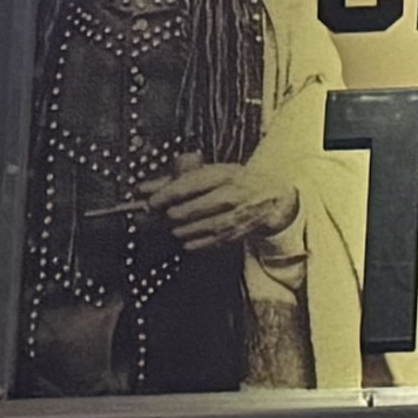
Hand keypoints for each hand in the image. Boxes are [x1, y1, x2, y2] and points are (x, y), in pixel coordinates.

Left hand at [139, 155, 303, 255]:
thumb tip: (145, 188)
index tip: (151, 201)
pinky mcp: (228, 238)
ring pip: (186, 230)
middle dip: (167, 214)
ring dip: (175, 228)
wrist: (272, 201)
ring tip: (178, 222)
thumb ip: (177, 178)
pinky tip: (189, 232)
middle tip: (164, 212)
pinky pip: (195, 245)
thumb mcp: (213, 171)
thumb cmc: (239, 183)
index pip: (185, 187)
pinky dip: (186, 240)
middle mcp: (228, 197)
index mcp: (223, 175)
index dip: (163, 196)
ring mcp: (229, 220)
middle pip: (183, 211)